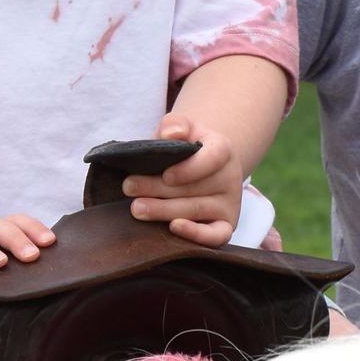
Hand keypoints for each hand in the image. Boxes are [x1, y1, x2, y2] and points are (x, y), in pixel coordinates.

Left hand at [120, 113, 244, 246]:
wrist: (198, 166)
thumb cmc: (183, 147)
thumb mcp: (178, 128)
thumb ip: (174, 124)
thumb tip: (171, 134)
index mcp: (222, 149)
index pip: (213, 158)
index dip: (189, 169)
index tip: (165, 174)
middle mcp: (230, 177)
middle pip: (195, 187)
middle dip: (158, 189)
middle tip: (129, 188)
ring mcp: (229, 203)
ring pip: (197, 210)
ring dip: (164, 210)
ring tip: (137, 208)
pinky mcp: (226, 225)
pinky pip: (217, 236)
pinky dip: (196, 235)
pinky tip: (174, 228)